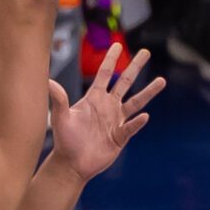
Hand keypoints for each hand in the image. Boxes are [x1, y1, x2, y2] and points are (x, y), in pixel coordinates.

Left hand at [47, 45, 165, 182]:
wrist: (72, 164)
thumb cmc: (65, 140)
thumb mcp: (61, 118)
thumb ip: (58, 99)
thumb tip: (47, 81)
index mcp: (94, 98)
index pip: (104, 74)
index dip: (110, 59)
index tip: (117, 45)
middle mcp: (108, 106)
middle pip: (125, 82)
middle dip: (135, 66)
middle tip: (146, 51)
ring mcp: (116, 121)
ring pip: (136, 102)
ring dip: (148, 92)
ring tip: (162, 80)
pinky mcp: (120, 137)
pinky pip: (131, 127)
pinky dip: (137, 123)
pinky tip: (144, 116)